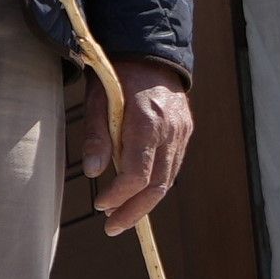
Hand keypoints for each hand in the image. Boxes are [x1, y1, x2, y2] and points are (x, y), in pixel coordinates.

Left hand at [74, 60, 194, 236]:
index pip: (137, 174)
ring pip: (168, 180)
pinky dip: (156, 184)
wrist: (152, 51)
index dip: (119, 196)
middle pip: (157, 185)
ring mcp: (182, 133)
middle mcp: (171, 130)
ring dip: (145, 203)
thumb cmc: (117, 75)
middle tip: (112, 227)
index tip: (100, 205)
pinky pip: (172, 167)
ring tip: (121, 216)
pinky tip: (137, 194)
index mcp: (148, 121)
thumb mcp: (98, 99)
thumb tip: (94, 172)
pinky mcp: (185, 132)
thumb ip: (96, 136)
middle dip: (134, 211)